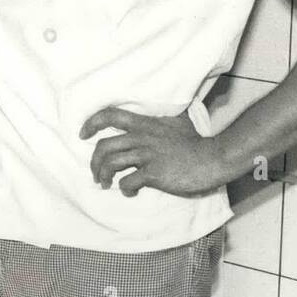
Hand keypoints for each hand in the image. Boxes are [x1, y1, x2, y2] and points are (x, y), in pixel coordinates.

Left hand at [79, 106, 224, 196]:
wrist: (214, 158)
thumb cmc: (195, 142)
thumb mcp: (177, 121)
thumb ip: (163, 115)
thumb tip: (168, 104)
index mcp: (144, 124)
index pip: (109, 115)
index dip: (91, 123)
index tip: (82, 134)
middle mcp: (142, 137)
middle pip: (104, 146)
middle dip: (94, 162)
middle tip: (96, 173)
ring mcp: (147, 155)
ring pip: (111, 164)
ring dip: (103, 176)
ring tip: (105, 183)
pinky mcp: (154, 173)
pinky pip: (128, 182)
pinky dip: (124, 189)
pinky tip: (129, 192)